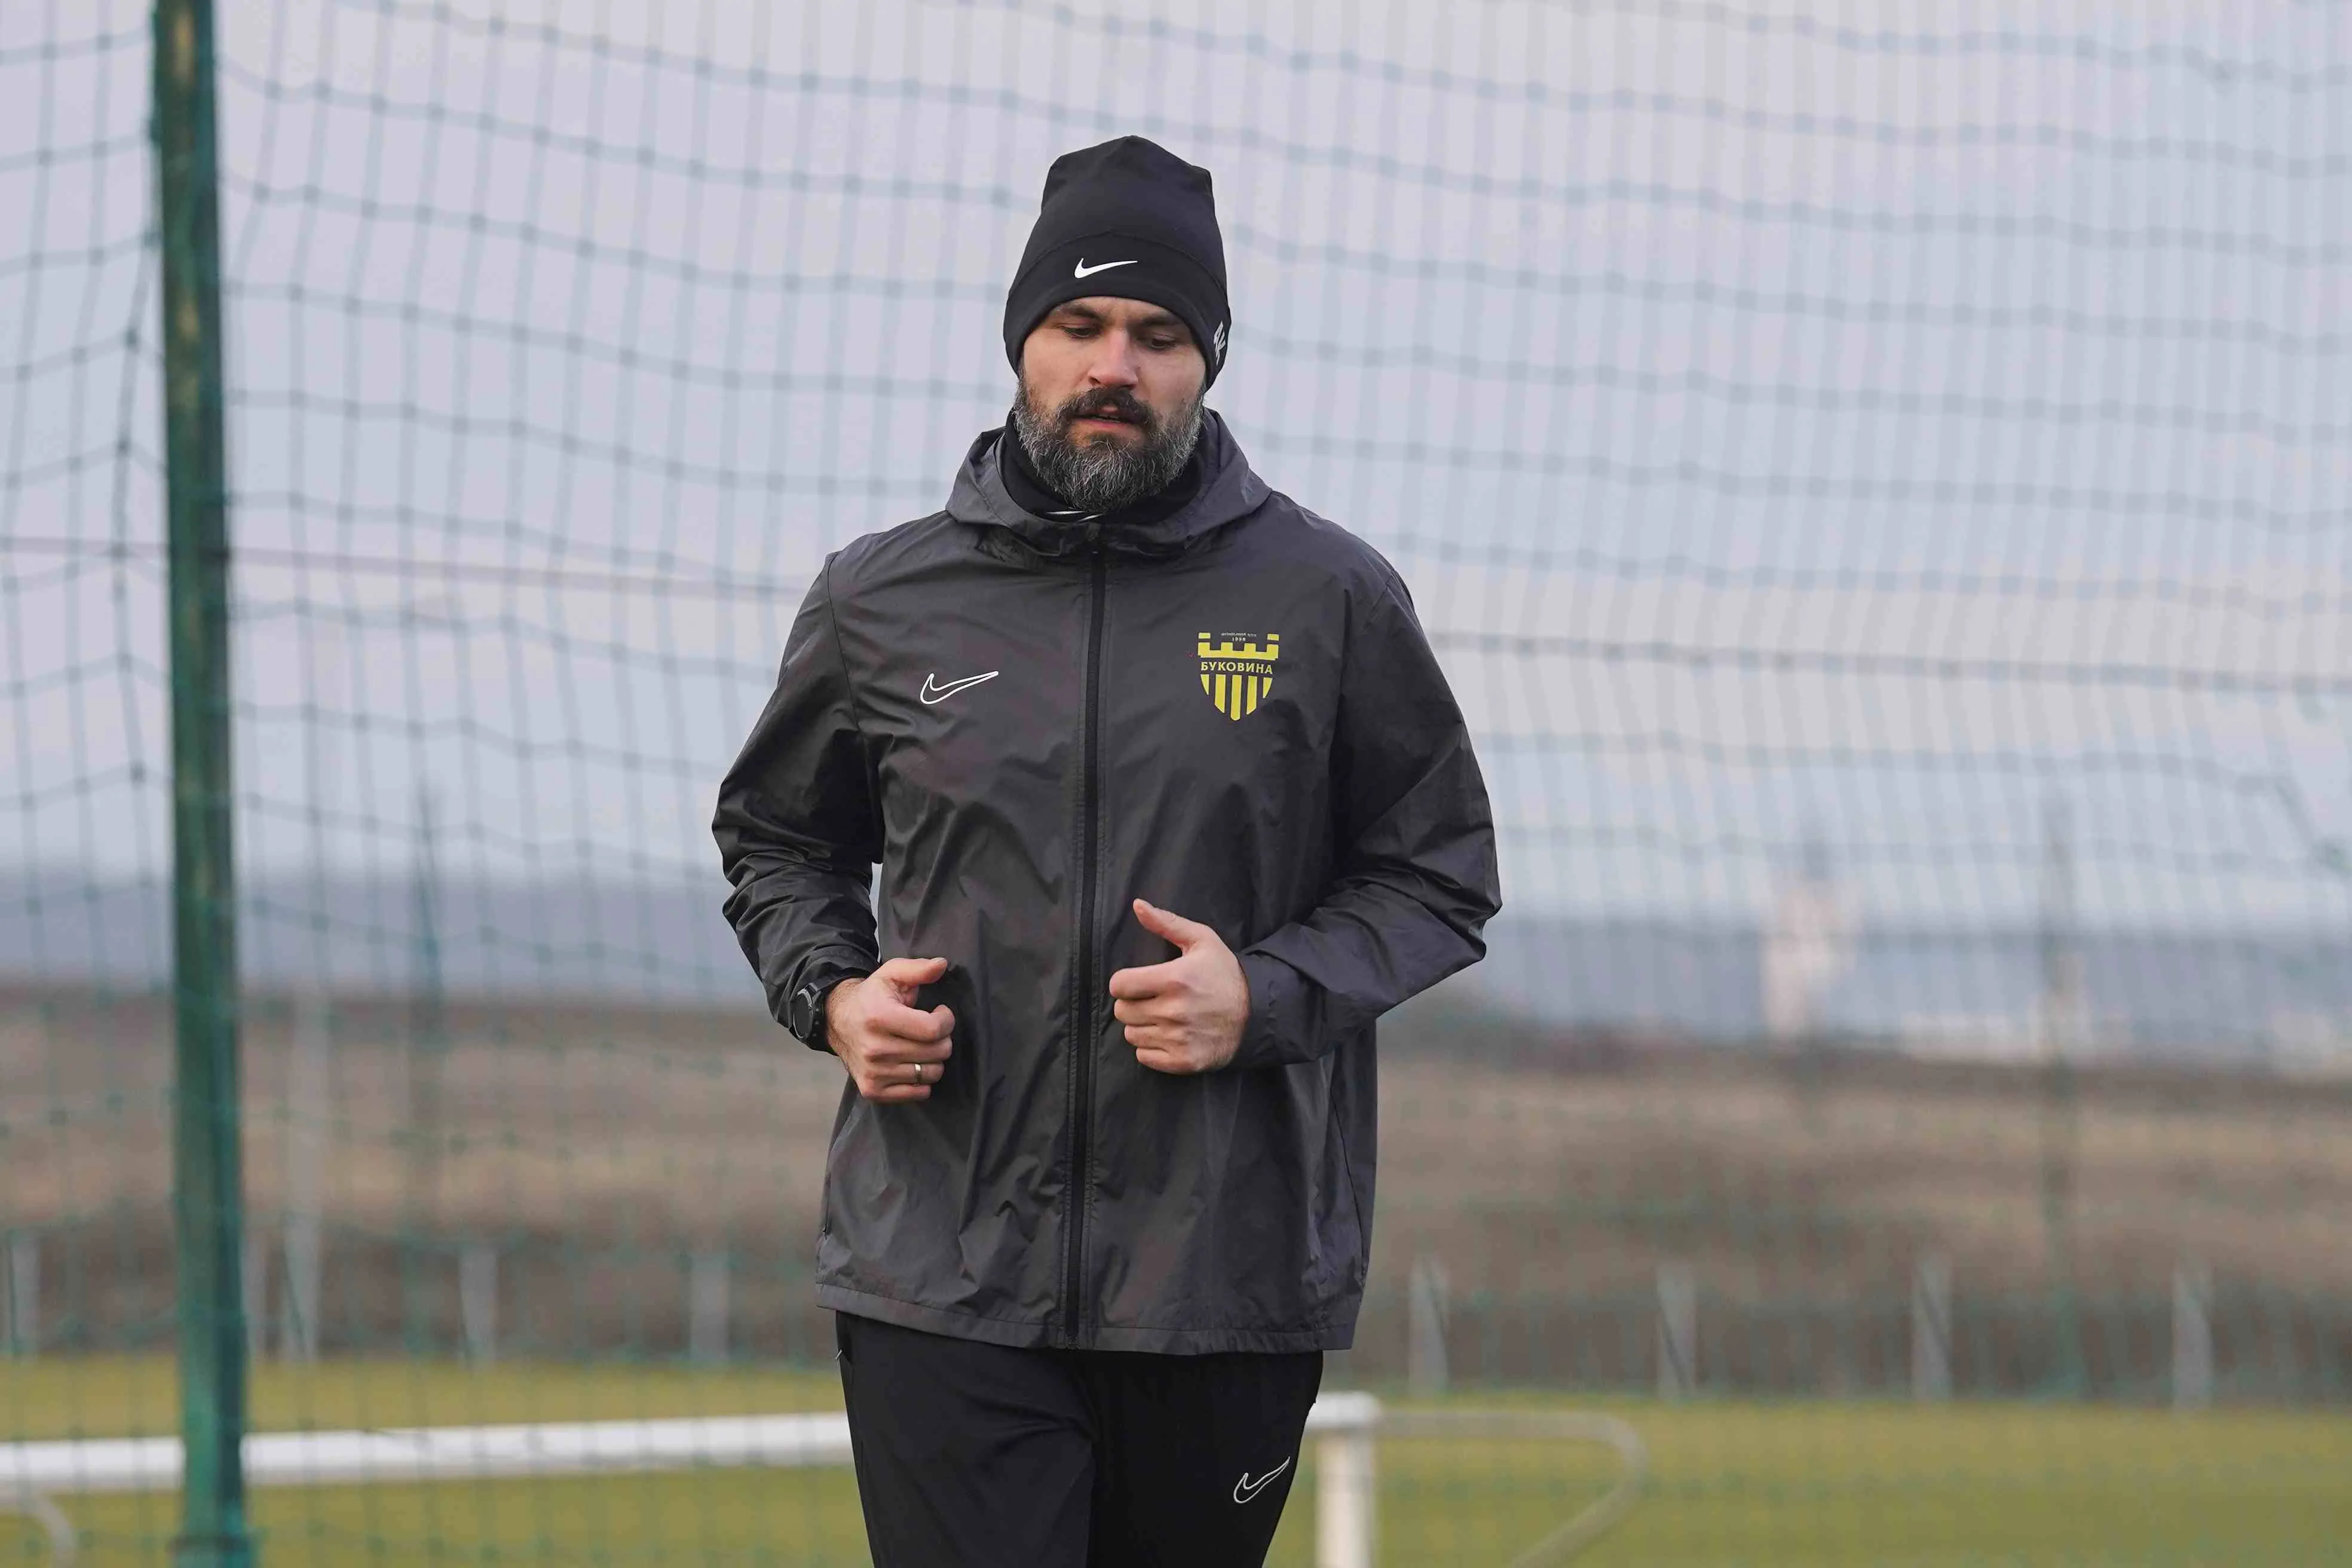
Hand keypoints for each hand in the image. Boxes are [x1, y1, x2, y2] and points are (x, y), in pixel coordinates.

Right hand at [827, 956, 955, 1101]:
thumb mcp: (891, 974)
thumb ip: (918, 969)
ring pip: (931, 1074)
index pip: (933, 1029)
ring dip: (933, 1059)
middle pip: (936, 1052)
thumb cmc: (871, 997)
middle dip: (943, 1039)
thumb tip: (942, 964)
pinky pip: (918, 1093)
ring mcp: (873, 1073)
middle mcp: (875, 1048)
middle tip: (931, 1030)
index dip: (946, 1020)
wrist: (837, 1021)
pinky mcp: (873, 1090)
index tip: (941, 1013)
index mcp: (880, 1017)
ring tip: (921, 1045)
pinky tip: (913, 1063)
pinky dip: (922, 1081)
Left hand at [1108, 899, 1248, 1074]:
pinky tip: (1168, 1036)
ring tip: (1162, 1017)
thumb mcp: (1202, 940)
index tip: (1138, 982)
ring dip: (1141, 1026)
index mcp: (1174, 979)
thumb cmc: (1225, 974)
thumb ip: (1167, 923)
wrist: (1256, 1014)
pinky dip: (1151, 1048)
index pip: (1119, 986)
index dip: (1125, 982)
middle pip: (1122, 1011)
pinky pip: (1144, 1057)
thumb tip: (1137, 905)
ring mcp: (1178, 1039)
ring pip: (1131, 1035)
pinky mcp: (1183, 1061)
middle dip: (1132, 1003)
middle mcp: (1173, 1011)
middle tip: (1152, 999)